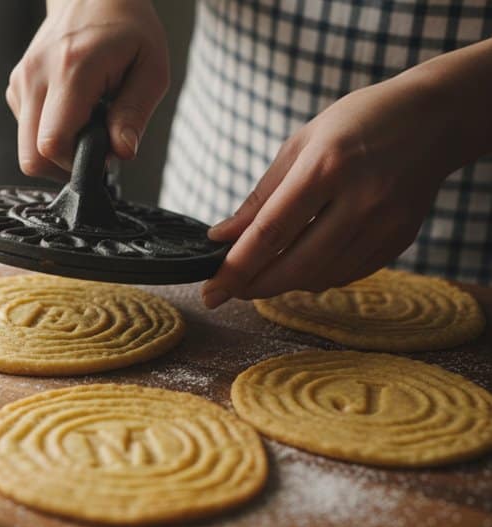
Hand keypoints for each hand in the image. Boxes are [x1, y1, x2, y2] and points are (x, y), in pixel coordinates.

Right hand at [7, 0, 169, 179]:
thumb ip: (135, 113)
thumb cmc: (127, 28)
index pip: (52, 144)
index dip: (77, 163)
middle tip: (93, 150)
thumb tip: (122, 152)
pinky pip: (25, 130)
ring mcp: (22, 80)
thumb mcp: (151, 68)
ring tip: (85, 126)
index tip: (103, 153)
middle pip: (30, 156)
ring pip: (25, 148)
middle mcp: (37, 76)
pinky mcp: (16, 86)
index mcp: (71, 70)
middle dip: (62, 167)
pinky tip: (72, 114)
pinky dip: (47, 134)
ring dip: (55, 151)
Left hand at [201, 73, 456, 308]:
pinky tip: (301, 265)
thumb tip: (222, 237)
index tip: (211, 289)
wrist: (434, 118)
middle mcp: (360, 199)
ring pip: (321, 277)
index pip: (270, 233)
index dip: (236, 268)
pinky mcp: (400, 239)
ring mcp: (385, 223)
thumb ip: (261, 197)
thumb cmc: (356, 124)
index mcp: (326, 167)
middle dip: (254, 286)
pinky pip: (347, 274)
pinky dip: (316, 277)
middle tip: (227, 290)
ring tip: (260, 274)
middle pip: (295, 265)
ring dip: (282, 284)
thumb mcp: (300, 145)